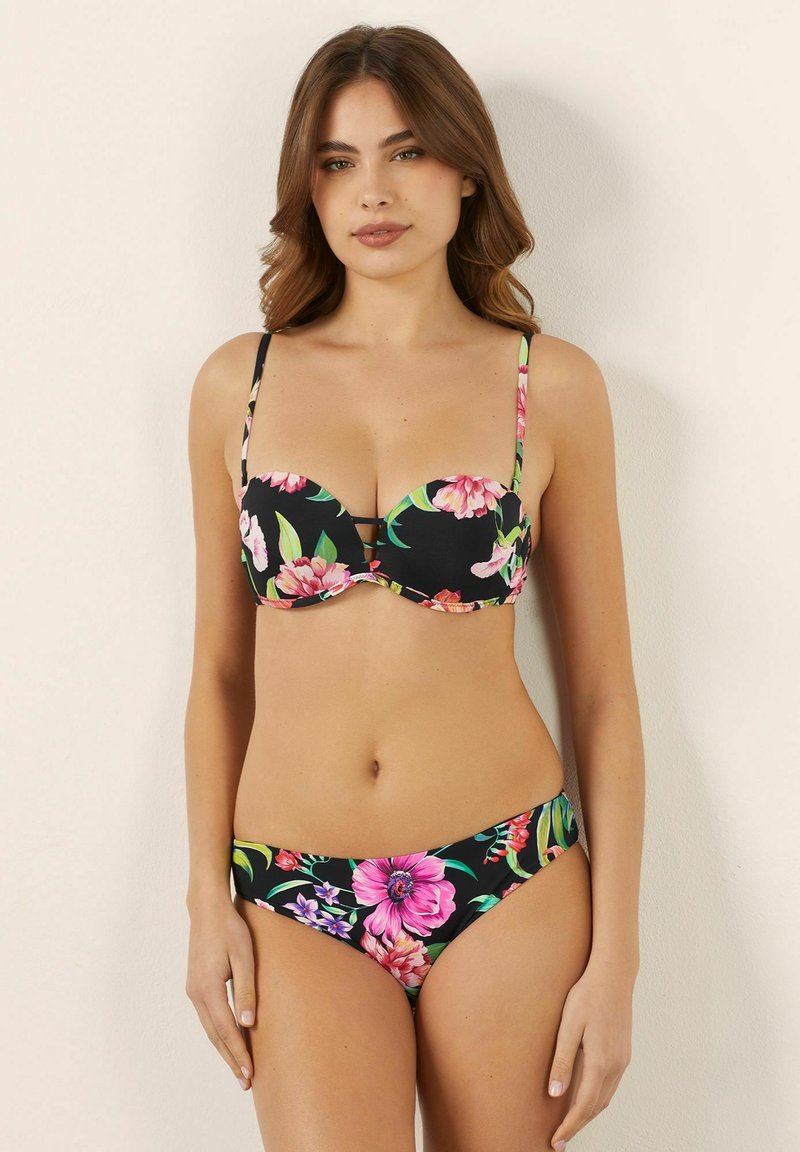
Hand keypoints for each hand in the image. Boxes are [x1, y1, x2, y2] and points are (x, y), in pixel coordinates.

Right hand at [185, 897, 257, 1090]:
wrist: (207, 910)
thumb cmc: (230, 929)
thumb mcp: (244, 957)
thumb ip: (246, 990)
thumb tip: (248, 1024)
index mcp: (209, 988)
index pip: (226, 1029)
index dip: (238, 1053)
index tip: (249, 1073)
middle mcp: (196, 993)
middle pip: (215, 1035)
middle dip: (231, 1059)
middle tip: (245, 1081)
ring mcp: (193, 990)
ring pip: (209, 1028)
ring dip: (224, 1049)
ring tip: (238, 1068)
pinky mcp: (195, 986)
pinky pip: (207, 1017)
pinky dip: (218, 1033)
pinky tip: (228, 1041)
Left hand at [547, 960, 634, 1149]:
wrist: (614, 976)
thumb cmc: (587, 996)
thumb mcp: (568, 1026)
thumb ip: (562, 1061)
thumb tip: (555, 1094)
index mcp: (600, 1062)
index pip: (583, 1106)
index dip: (569, 1126)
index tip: (556, 1141)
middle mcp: (615, 1066)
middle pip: (596, 1107)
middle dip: (578, 1125)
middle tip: (560, 1139)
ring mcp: (622, 1060)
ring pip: (605, 1098)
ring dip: (589, 1114)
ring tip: (570, 1123)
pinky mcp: (624, 1053)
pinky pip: (611, 1086)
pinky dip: (598, 1099)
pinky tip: (586, 1098)